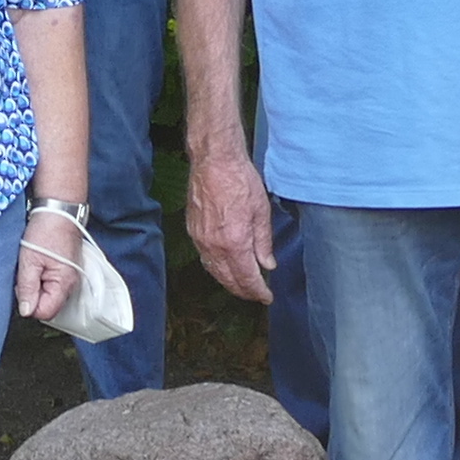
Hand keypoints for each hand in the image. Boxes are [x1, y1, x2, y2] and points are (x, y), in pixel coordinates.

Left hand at [14, 204, 83, 322]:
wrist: (58, 211)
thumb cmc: (46, 231)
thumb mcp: (29, 260)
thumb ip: (27, 288)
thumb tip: (26, 311)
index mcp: (63, 284)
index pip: (45, 312)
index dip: (29, 304)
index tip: (21, 287)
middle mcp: (71, 285)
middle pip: (47, 306)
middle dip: (32, 295)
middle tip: (25, 274)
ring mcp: (70, 278)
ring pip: (48, 295)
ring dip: (36, 286)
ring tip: (31, 267)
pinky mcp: (66, 271)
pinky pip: (52, 285)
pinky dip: (41, 278)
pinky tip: (36, 265)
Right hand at [186, 140, 273, 303]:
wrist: (214, 161)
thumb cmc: (239, 180)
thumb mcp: (261, 212)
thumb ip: (263, 242)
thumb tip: (267, 264)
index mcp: (235, 243)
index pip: (247, 278)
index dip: (258, 292)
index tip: (266, 297)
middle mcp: (214, 246)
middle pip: (228, 280)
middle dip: (244, 291)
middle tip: (256, 295)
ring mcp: (200, 239)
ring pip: (214, 271)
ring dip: (228, 282)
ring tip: (242, 286)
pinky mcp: (193, 230)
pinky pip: (204, 258)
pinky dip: (216, 268)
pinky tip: (224, 267)